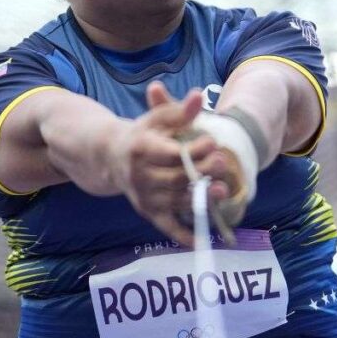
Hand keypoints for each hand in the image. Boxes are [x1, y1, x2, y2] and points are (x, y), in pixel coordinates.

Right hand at [109, 81, 242, 246]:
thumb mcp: (157, 118)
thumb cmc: (142, 134)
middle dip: (203, 171)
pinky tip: (200, 242)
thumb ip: (180, 110)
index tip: (212, 142)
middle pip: (177, 178)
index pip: (172, 153)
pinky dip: (182, 236)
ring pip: (177, 200)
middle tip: (224, 163)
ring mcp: (144, 197)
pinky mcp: (149, 212)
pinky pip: (167, 227)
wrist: (111, 156)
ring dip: (201, 199)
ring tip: (222, 191)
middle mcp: (139, 176)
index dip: (194, 150)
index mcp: (141, 149)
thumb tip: (199, 95)